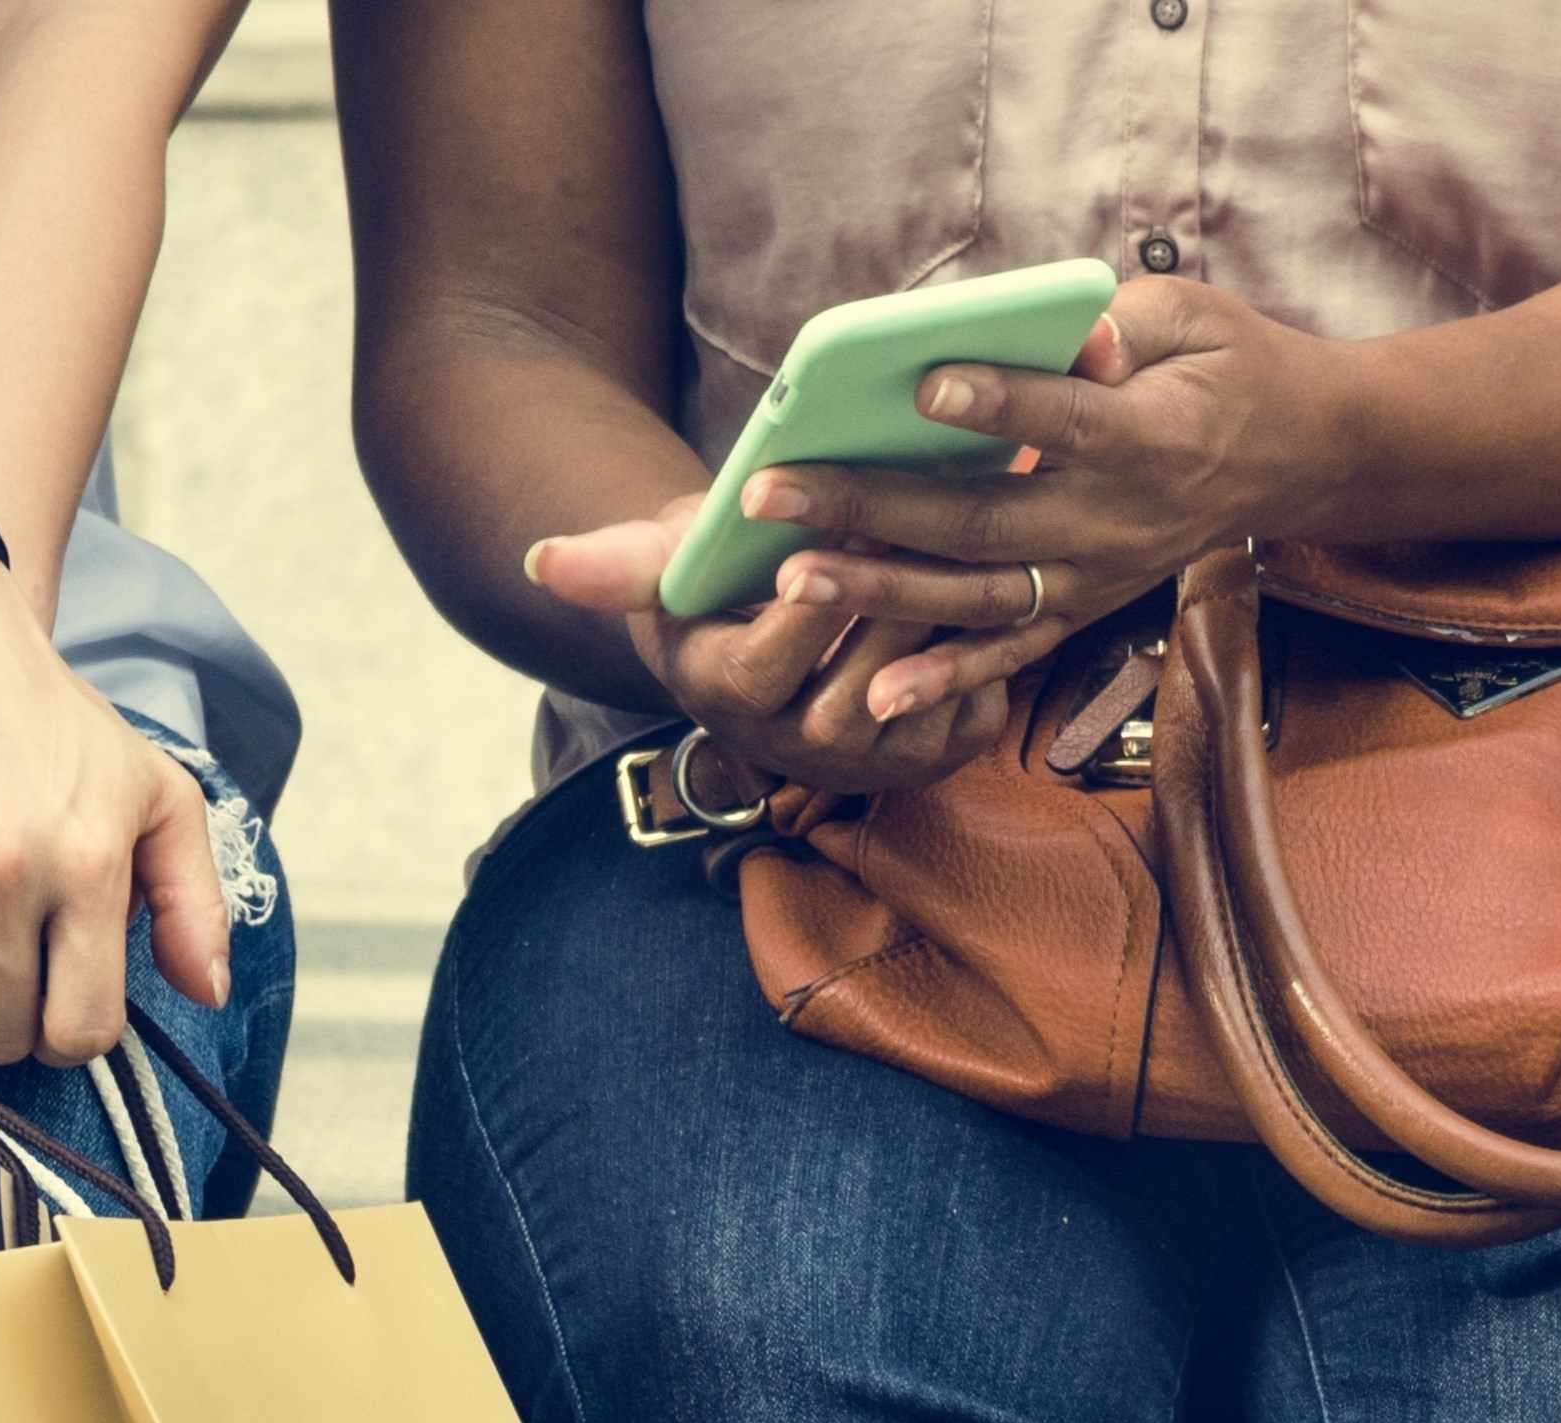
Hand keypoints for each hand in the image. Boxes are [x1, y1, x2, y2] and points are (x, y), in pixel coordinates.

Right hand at [512, 503, 1016, 803]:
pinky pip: (977, 704)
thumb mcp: (664, 567)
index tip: (830, 537)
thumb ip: (614, 564)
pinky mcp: (939, 746)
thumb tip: (543, 561)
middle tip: (938, 527)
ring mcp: (876, 757)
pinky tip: (1018, 566)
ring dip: (958, 618)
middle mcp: (802, 745)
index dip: (806, 605)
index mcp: (731, 697)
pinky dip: (999, 645)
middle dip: (898, 605)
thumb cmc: (714, 584)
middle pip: (861, 682)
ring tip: (987, 534)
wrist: (772, 635)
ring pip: (925, 692)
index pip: (771, 661)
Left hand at [721, 276, 1353, 728]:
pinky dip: (944, 681)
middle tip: (773, 490)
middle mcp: (1117, 523)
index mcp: (1151, 437)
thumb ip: (1116, 327)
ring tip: (793, 579)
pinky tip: (873, 698)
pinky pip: (1008, 654)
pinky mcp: (1084, 607)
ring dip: (878, 594)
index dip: (997, 405)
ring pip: (975, 595)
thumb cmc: (1224, 366)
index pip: (1065, 421)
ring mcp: (1096, 577)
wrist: (1292, 453)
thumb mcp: (1189, 318)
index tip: (922, 384)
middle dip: (869, 505)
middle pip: (981, 518)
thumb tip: (1062, 334)